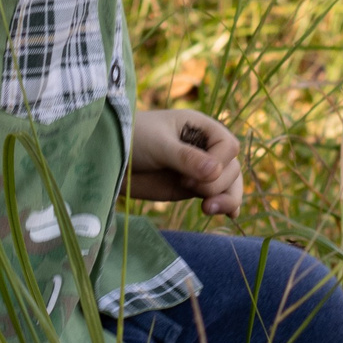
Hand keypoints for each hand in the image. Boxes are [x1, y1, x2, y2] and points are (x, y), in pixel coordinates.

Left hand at [129, 108, 243, 214]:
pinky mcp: (192, 188)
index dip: (218, 162)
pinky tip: (230, 215)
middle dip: (216, 183)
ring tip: (207, 210)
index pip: (228, 146)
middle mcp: (205, 147)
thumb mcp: (158, 145)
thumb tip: (216, 171)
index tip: (189, 174)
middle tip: (185, 185)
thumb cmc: (132, 139)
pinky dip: (226, 205)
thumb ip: (185, 157)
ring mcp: (200, 170)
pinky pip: (218, 196)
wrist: (110, 160)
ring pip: (229, 185)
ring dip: (225, 199)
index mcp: (201, 127)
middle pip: (232, 168)